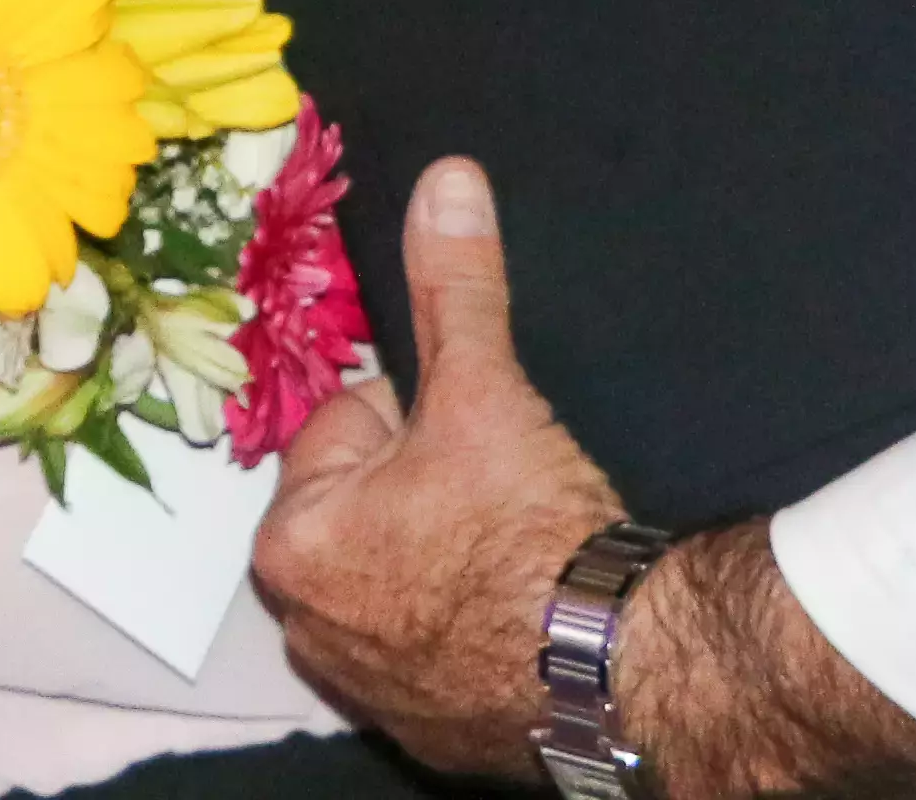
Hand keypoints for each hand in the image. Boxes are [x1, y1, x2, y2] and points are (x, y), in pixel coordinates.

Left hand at [250, 157, 626, 784]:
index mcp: (291, 539)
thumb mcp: (486, 391)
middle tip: (502, 503)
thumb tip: (445, 180)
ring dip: (446, 561)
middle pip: (368, 505)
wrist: (624, 672)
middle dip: (426, 491)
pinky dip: (470, 632)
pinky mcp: (426, 734)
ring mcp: (364, 689)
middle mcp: (305, 625)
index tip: (476, 447)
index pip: (347, 430)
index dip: (421, 421)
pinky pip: (437, 650)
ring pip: (401, 576)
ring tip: (517, 561)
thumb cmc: (532, 533)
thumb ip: (455, 287)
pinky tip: (523, 620)